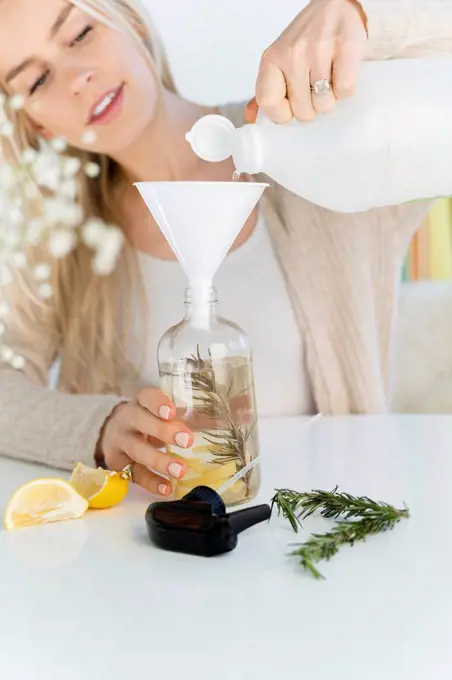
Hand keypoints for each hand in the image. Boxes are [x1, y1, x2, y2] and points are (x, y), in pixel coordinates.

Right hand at [98, 387, 192, 496]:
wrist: (115, 435)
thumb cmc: (149, 421)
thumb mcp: (165, 415)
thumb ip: (193, 416)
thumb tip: (229, 420)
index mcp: (141, 402)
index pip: (147, 397)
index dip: (158, 403)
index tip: (172, 412)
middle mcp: (126, 419)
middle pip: (140, 421)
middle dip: (163, 431)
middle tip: (187, 440)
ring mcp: (119, 441)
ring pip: (136, 449)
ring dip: (159, 461)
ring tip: (181, 470)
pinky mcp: (117, 464)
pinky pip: (134, 474)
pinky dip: (151, 482)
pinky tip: (167, 488)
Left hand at [250, 0, 367, 123]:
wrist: (337, 6)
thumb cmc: (308, 39)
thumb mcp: (280, 61)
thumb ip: (267, 90)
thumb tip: (251, 117)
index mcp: (271, 59)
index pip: (268, 103)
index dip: (283, 113)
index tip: (292, 105)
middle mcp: (292, 55)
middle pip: (302, 112)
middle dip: (312, 107)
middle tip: (315, 87)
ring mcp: (318, 51)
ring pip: (324, 105)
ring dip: (330, 98)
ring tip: (329, 79)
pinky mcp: (345, 48)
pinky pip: (344, 91)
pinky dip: (346, 89)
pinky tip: (341, 74)